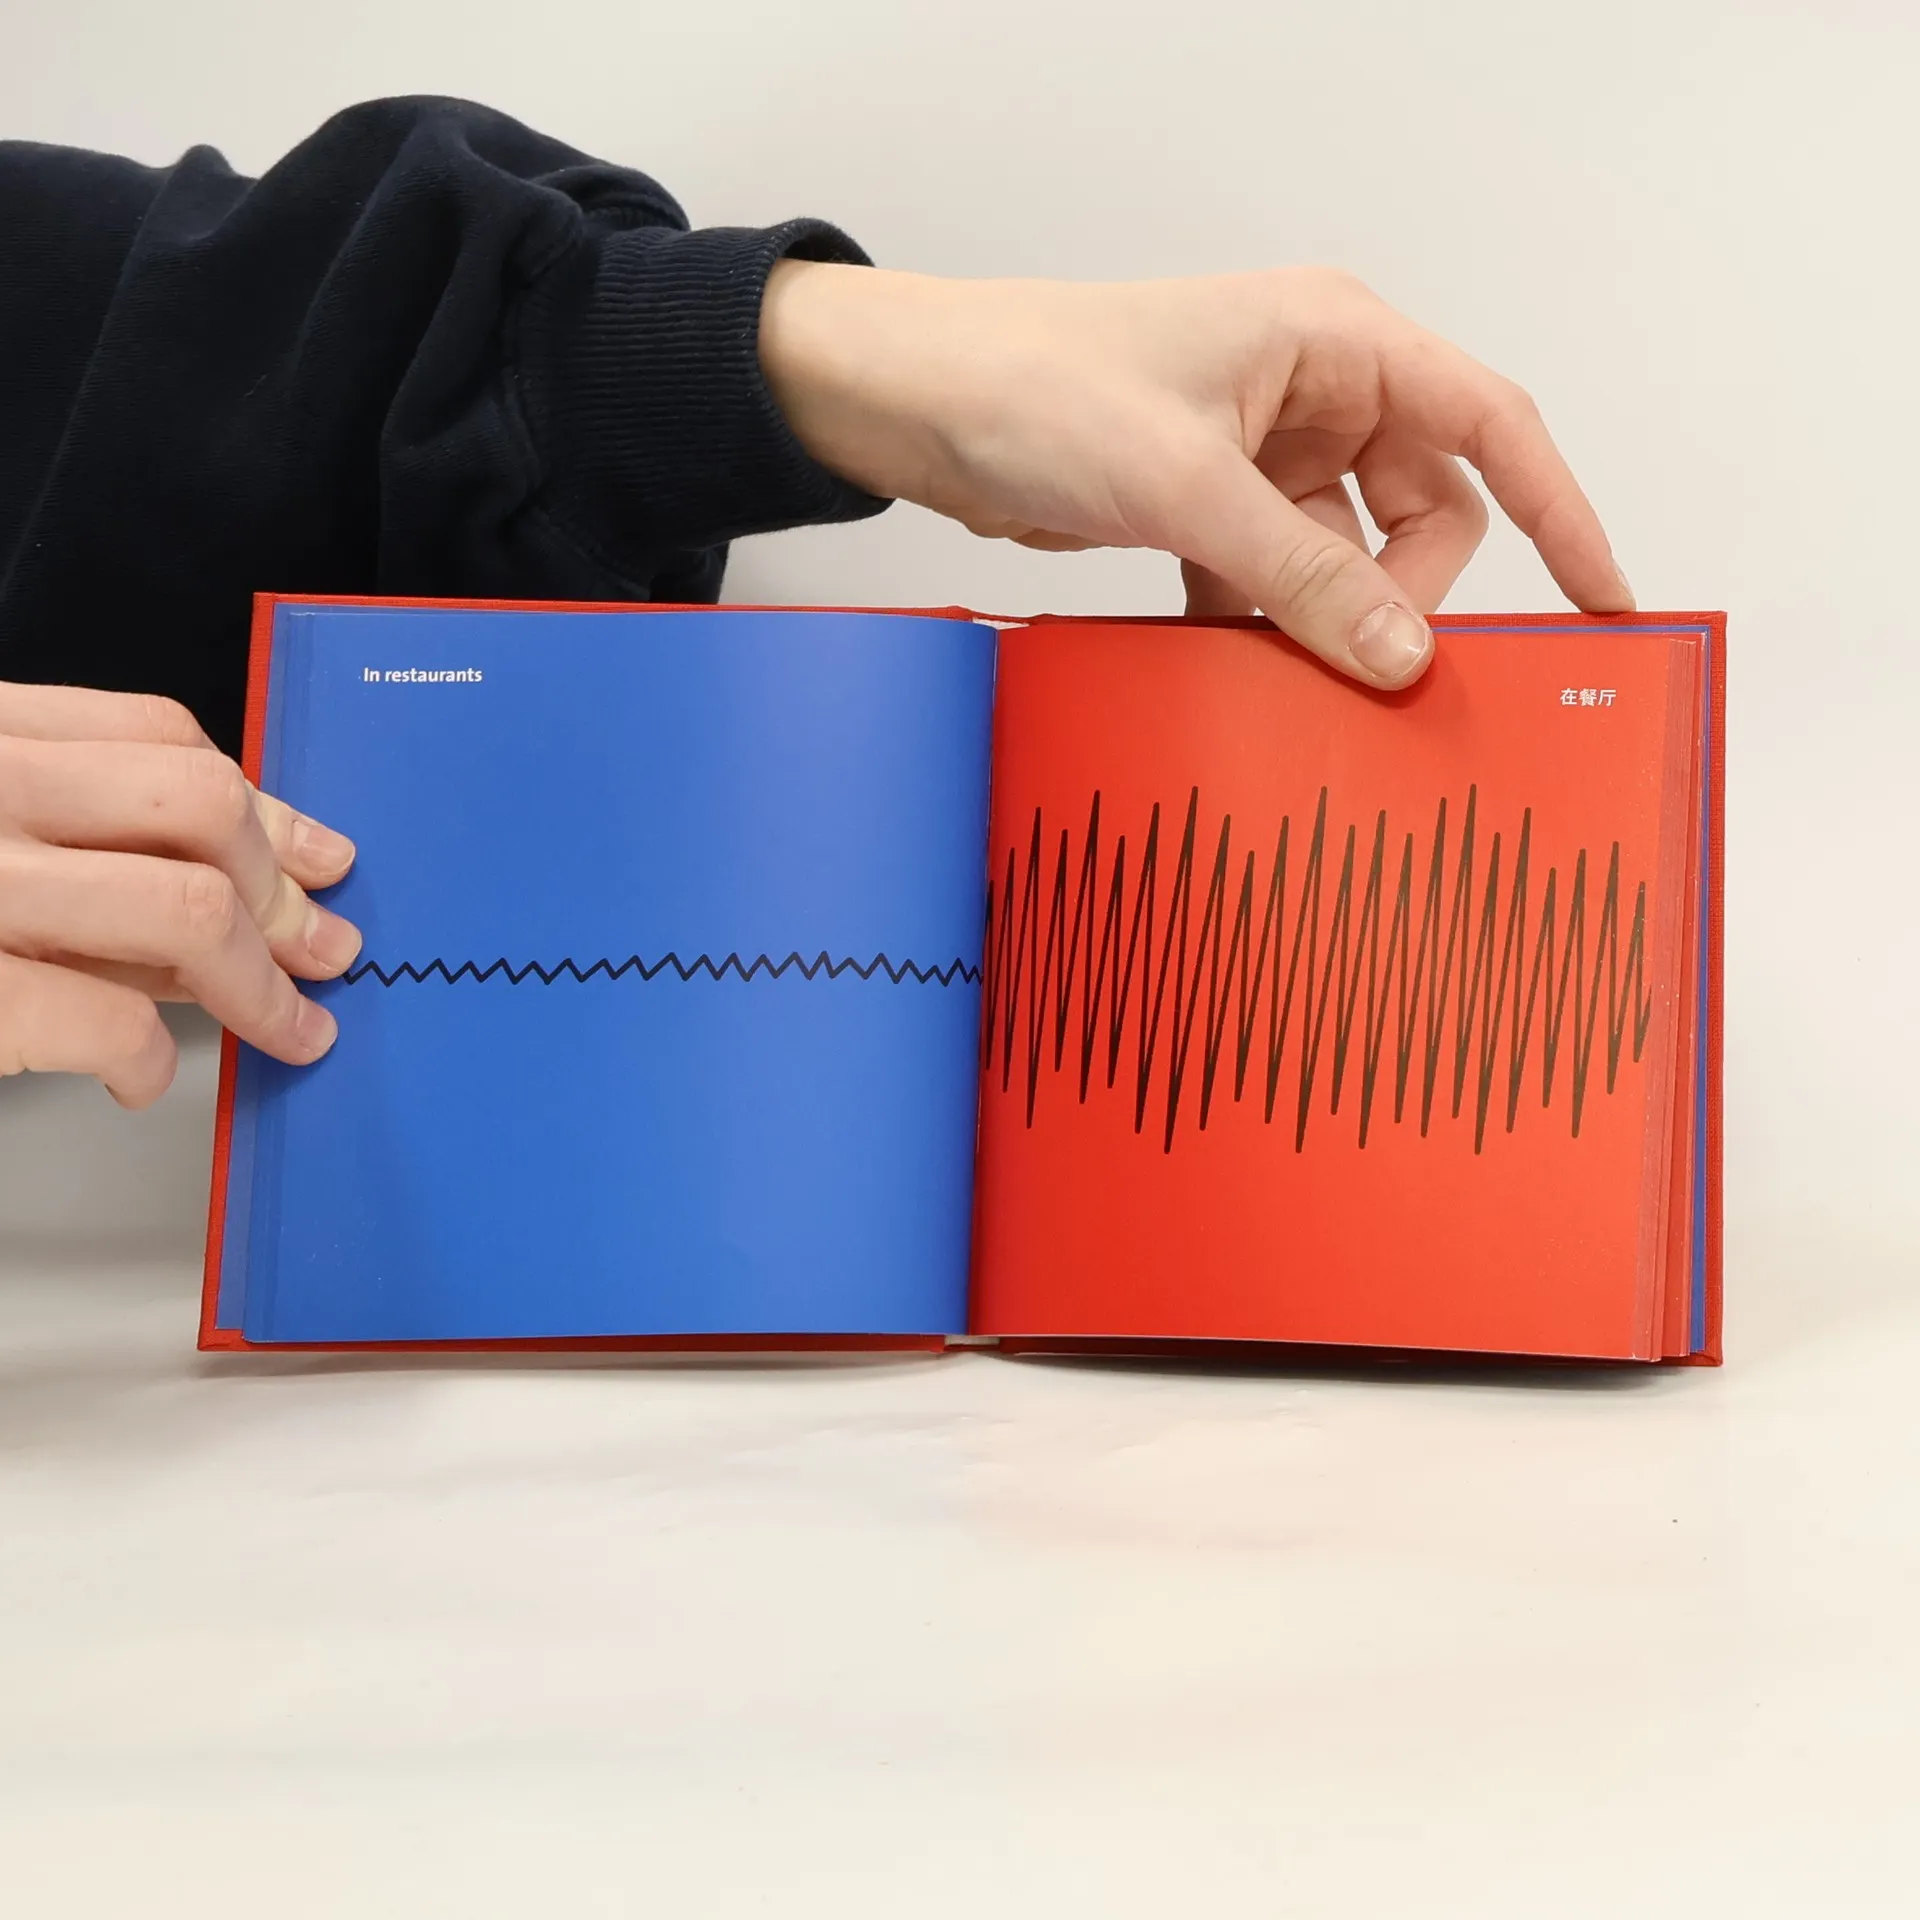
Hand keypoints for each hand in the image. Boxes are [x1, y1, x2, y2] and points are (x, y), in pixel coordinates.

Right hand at [0, 682, 360, 1106]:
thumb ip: (96, 854)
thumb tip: (251, 908)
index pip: (163, 736)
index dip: (267, 810)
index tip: (320, 861)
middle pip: (202, 807)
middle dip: (285, 894)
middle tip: (327, 952)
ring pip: (190, 908)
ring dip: (260, 986)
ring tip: (289, 1029)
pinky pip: (109, 1019)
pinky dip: (148, 1058)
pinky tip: (142, 1075)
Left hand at [760, 263, 1631, 688]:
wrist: (918, 402)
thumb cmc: (1036, 387)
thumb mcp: (1188, 487)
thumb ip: (1305, 576)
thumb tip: (1402, 654)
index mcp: (1336, 338)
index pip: (1490, 424)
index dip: (1561, 513)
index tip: (1605, 598)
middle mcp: (1314, 386)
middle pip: (1425, 507)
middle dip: (1406, 591)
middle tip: (1366, 662)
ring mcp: (1262, 448)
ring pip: (1348, 553)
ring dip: (1330, 615)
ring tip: (1293, 669)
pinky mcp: (1211, 500)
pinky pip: (1279, 574)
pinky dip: (1268, 619)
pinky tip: (1235, 656)